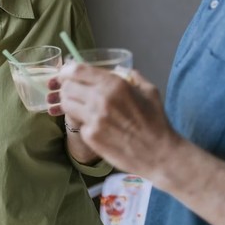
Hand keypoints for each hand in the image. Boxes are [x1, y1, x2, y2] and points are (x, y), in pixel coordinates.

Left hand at [48, 62, 181, 178]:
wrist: (159, 154)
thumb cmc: (156, 121)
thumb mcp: (149, 91)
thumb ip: (132, 77)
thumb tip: (120, 70)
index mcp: (114, 84)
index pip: (78, 70)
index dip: (67, 70)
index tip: (65, 73)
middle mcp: (100, 99)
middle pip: (68, 86)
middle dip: (67, 87)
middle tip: (72, 91)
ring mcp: (94, 118)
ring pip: (67, 104)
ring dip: (69, 103)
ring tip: (79, 106)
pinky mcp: (90, 136)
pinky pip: (77, 123)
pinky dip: (83, 122)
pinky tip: (95, 125)